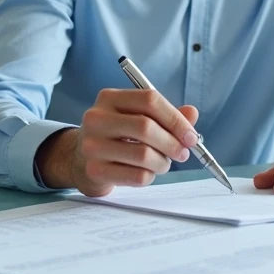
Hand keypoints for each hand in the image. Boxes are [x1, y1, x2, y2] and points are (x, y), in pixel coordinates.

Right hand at [37, 89, 199, 196]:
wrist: (81, 160)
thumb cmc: (117, 136)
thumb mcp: (137, 118)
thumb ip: (165, 115)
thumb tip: (192, 114)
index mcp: (109, 98)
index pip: (149, 100)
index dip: (175, 118)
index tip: (190, 135)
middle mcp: (96, 118)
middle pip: (146, 127)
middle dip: (172, 142)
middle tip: (184, 152)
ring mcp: (92, 145)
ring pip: (144, 155)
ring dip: (163, 162)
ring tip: (163, 163)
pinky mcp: (94, 170)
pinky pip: (137, 176)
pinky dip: (150, 176)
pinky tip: (146, 172)